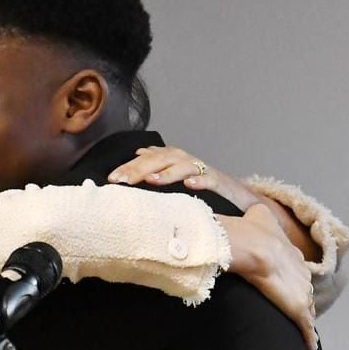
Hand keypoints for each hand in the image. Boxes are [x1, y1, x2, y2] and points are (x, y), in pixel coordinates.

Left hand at [107, 145, 261, 211]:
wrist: (237, 195)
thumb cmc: (201, 186)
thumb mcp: (176, 176)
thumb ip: (158, 166)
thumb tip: (138, 154)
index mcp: (173, 159)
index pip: (146, 159)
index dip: (128, 168)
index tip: (111, 180)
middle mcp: (186, 160)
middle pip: (160, 160)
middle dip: (139, 169)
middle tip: (122, 181)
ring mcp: (203, 170)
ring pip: (182, 166)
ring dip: (167, 173)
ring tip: (151, 180)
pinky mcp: (220, 182)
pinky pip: (209, 179)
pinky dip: (200, 181)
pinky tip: (189, 186)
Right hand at [219, 204, 318, 349]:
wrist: (253, 247)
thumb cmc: (253, 231)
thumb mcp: (259, 214)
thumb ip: (259, 214)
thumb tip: (254, 209)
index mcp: (292, 254)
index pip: (296, 268)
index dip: (293, 275)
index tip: (289, 280)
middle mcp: (301, 273)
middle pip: (305, 288)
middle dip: (303, 295)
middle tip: (299, 304)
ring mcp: (302, 292)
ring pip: (309, 308)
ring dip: (308, 316)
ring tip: (305, 326)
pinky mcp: (298, 309)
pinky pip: (306, 327)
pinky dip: (309, 336)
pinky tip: (311, 346)